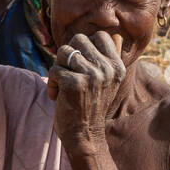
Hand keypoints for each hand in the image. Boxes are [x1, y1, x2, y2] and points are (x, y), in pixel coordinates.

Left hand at [47, 32, 125, 148]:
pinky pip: (54, 69)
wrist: (85, 135)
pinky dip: (51, 83)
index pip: (99, 36)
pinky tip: (58, 96)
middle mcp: (107, 69)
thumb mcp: (108, 81)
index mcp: (117, 66)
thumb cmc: (91, 105)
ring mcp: (92, 75)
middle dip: (68, 55)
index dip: (85, 46)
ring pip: (63, 51)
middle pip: (78, 40)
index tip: (82, 65)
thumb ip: (109, 58)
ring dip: (58, 68)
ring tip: (64, 84)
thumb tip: (115, 34)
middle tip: (70, 74)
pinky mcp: (74, 83)